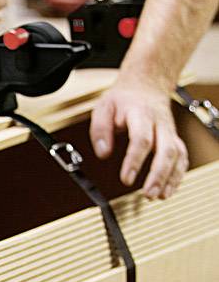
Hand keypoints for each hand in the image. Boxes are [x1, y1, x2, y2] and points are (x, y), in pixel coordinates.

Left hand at [89, 77, 187, 198]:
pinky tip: (169, 189)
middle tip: (148, 194)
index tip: (126, 179)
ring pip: (178, 155)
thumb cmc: (123, 99)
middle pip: (166, 150)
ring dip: (171, 178)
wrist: (146, 85)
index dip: (135, 161)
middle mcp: (160, 124)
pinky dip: (178, 175)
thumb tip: (103, 154)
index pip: (141, 139)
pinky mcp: (174, 139)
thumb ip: (100, 130)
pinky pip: (182, 158)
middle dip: (159, 174)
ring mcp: (170, 132)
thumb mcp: (103, 107)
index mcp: (140, 114)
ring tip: (160, 196)